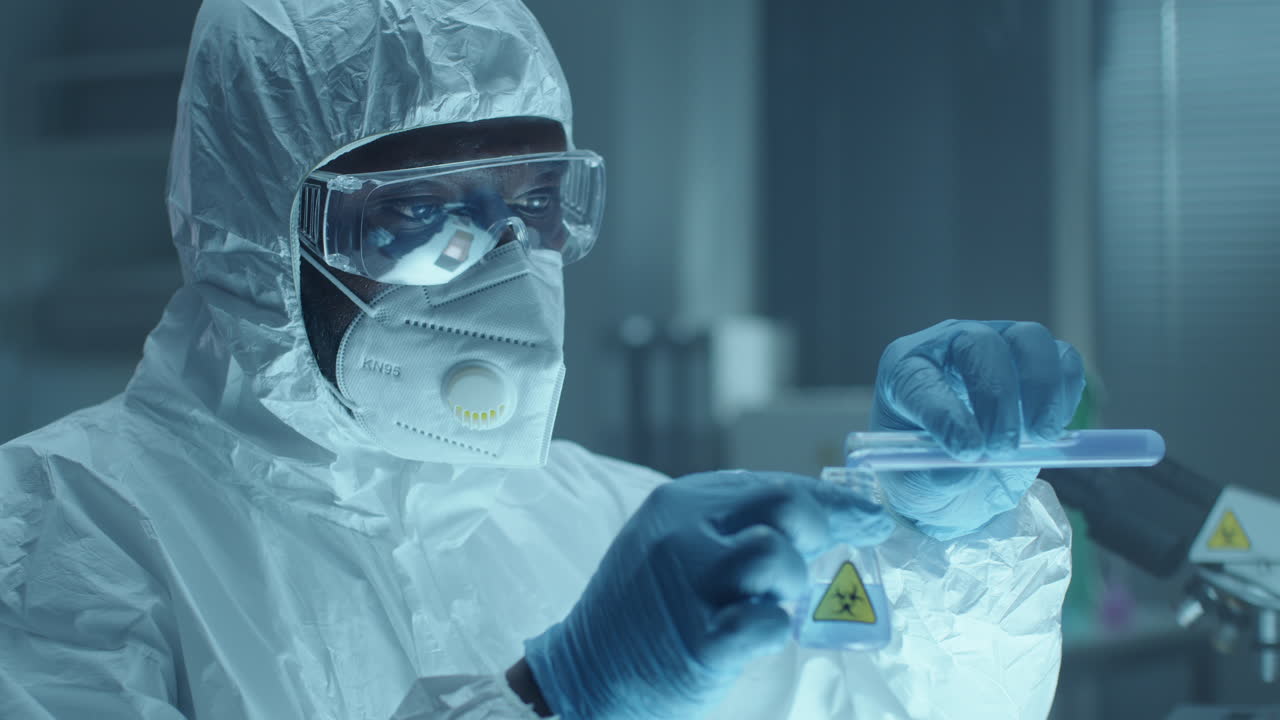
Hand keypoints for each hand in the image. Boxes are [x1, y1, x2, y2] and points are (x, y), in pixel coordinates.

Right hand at [524, 471, 892, 719]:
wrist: (583, 678)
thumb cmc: (640, 615)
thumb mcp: (670, 548)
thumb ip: (728, 527)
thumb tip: (815, 521)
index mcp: (679, 504)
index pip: (773, 486)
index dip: (833, 501)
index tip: (871, 516)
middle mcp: (682, 534)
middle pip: (784, 506)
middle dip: (827, 527)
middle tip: (838, 551)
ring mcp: (688, 586)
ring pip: (778, 557)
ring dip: (792, 584)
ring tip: (774, 602)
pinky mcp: (698, 641)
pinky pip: (766, 623)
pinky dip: (773, 629)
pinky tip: (756, 634)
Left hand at [871, 320, 1085, 538]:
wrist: (960, 483)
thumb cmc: (927, 474)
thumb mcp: (919, 488)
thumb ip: (939, 477)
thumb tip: (967, 469)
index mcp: (903, 371)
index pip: (919, 377)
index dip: (945, 412)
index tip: (967, 451)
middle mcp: (949, 347)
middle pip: (979, 343)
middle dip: (996, 396)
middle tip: (1003, 447)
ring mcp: (997, 346)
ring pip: (1028, 339)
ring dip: (1041, 387)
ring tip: (1040, 437)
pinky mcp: (1037, 362)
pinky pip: (1064, 357)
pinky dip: (1067, 391)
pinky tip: (1053, 428)